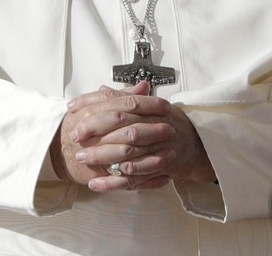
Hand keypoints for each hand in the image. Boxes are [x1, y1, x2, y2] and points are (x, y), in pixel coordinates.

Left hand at [50, 81, 216, 192]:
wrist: (199, 144)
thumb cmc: (170, 123)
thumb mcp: (150, 106)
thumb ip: (125, 98)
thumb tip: (101, 89)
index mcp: (151, 105)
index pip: (118, 100)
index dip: (93, 103)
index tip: (73, 108)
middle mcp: (156, 122)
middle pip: (121, 123)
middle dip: (94, 129)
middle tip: (74, 135)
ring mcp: (160, 145)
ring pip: (127, 151)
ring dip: (101, 156)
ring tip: (82, 158)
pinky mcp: (161, 167)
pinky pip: (134, 177)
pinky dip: (113, 181)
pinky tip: (96, 182)